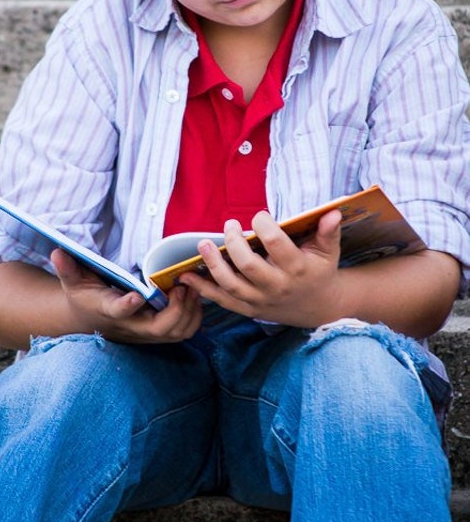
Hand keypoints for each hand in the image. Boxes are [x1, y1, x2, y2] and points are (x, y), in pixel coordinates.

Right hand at [51, 249, 202, 342]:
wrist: (89, 320)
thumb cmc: (84, 296)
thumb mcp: (73, 281)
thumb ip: (68, 267)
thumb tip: (57, 251)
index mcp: (109, 310)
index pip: (119, 311)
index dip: (127, 305)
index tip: (136, 295)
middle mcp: (131, 326)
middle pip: (159, 328)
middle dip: (176, 308)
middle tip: (183, 284)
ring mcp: (146, 333)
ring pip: (176, 333)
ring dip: (189, 311)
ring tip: (192, 287)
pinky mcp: (158, 334)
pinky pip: (183, 332)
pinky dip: (194, 317)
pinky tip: (194, 296)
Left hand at [178, 209, 344, 326]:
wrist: (319, 308)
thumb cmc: (320, 271)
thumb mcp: (328, 252)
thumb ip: (328, 232)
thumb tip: (333, 212)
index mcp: (297, 269)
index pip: (276, 245)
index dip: (264, 227)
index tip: (258, 216)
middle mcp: (277, 287)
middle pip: (248, 266)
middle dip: (234, 243)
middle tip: (229, 224)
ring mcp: (261, 300)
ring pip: (231, 285)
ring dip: (213, 265)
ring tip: (203, 245)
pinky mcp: (249, 309)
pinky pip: (223, 300)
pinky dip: (203, 289)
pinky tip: (187, 276)